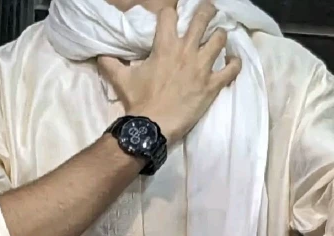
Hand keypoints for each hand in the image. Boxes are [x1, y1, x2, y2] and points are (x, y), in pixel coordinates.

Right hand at [98, 2, 241, 144]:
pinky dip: (234, 63)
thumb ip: (111, 64)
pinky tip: (234, 61)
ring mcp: (202, 67)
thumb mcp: (121, 80)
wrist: (152, 126)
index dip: (171, 12)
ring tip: (219, 39)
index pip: (169, 15)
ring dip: (220, 36)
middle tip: (207, 12)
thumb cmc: (138, 102)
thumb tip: (100, 55)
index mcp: (165, 46)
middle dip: (206, 11)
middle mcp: (186, 51)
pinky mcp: (212, 85)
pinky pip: (231, 69)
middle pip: (202, 18)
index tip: (173, 17)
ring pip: (220, 39)